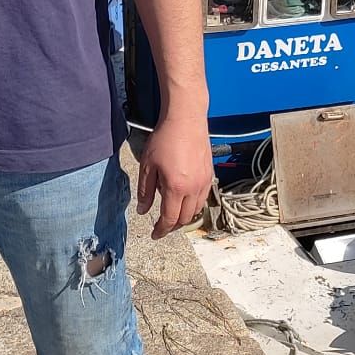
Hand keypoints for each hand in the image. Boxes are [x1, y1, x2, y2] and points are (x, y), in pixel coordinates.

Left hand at [138, 111, 213, 239]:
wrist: (186, 119)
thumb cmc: (165, 139)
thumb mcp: (147, 165)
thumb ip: (145, 191)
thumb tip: (143, 211)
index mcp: (176, 187)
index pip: (170, 218)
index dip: (161, 230)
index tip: (154, 234)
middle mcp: (193, 188)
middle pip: (185, 218)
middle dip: (173, 225)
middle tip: (162, 225)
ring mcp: (204, 182)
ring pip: (196, 210)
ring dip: (184, 216)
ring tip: (173, 214)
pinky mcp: (210, 174)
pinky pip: (203, 198)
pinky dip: (194, 205)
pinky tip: (184, 199)